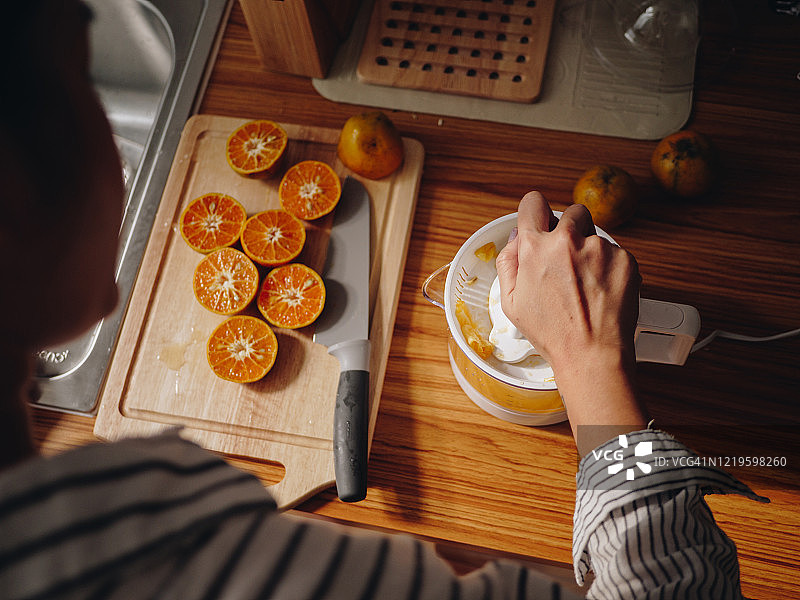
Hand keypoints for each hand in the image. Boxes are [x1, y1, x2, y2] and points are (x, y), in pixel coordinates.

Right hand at [495, 192, 646, 453]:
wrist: (592, 354)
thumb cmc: (552, 333)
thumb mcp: (511, 302)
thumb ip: (508, 262)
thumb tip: (516, 238)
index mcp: (535, 247)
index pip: (533, 203)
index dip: (535, 211)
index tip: (540, 218)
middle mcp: (567, 240)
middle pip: (571, 212)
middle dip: (570, 230)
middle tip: (569, 259)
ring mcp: (599, 248)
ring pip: (595, 236)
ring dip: (591, 252)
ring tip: (587, 285)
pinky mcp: (625, 259)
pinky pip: (615, 253)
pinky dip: (610, 268)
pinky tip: (602, 292)